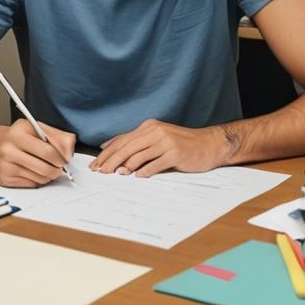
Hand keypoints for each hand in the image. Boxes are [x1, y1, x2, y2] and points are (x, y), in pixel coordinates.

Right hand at [0, 118, 74, 187]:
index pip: (48, 151)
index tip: (65, 158)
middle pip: (45, 168)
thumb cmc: (13, 135)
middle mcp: (9, 151)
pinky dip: (38, 179)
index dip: (61, 157)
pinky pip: (31, 184)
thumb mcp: (34, 127)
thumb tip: (69, 150)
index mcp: (18, 134)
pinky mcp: (5, 180)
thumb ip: (56, 135)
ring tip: (49, 167)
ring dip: (49, 175)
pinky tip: (35, 171)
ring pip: (40, 179)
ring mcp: (6, 167)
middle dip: (58, 169)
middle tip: (60, 166)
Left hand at [91, 120, 229, 177]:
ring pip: (139, 155)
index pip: (122, 140)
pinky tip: (138, 177)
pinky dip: (144, 171)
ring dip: (125, 167)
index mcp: (149, 127)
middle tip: (100, 171)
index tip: (95, 163)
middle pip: (127, 147)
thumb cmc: (182, 143)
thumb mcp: (158, 138)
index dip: (107, 153)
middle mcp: (156, 131)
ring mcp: (166, 142)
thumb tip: (111, 150)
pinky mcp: (175, 154)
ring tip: (116, 175)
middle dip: (111, 160)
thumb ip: (138, 144)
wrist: (209, 144)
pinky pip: (155, 164)